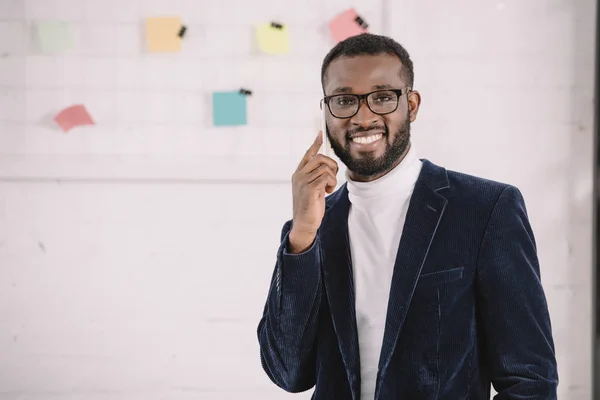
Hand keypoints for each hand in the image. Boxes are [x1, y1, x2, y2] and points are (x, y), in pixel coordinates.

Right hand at [288, 131, 337, 252]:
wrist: (304, 223)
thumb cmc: (310, 207)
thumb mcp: (313, 189)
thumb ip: (316, 177)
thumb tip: (327, 166)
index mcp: (298, 174)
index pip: (308, 154)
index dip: (315, 143)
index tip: (320, 133)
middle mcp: (299, 175)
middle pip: (320, 158)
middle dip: (332, 165)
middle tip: (332, 178)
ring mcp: (303, 181)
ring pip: (325, 167)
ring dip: (332, 177)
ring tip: (328, 188)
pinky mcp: (309, 188)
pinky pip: (326, 177)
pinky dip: (331, 183)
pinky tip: (326, 191)